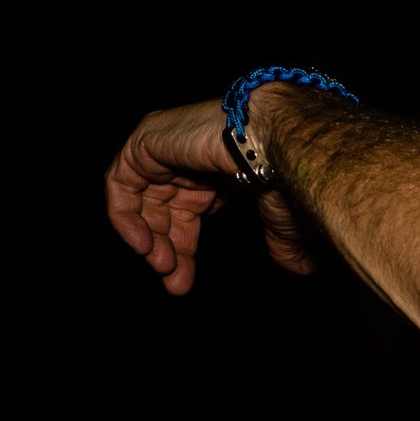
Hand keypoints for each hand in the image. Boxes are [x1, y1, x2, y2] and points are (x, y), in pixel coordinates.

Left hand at [103, 97, 312, 294]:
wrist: (271, 138)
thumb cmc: (282, 168)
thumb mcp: (279, 214)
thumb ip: (282, 240)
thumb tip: (300, 268)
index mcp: (216, 171)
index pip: (187, 214)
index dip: (184, 249)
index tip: (183, 282)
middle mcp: (187, 160)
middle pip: (164, 211)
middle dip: (167, 249)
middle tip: (173, 281)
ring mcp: (164, 148)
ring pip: (140, 200)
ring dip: (148, 238)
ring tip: (162, 266)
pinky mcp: (144, 142)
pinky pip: (119, 183)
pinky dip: (125, 215)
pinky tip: (143, 244)